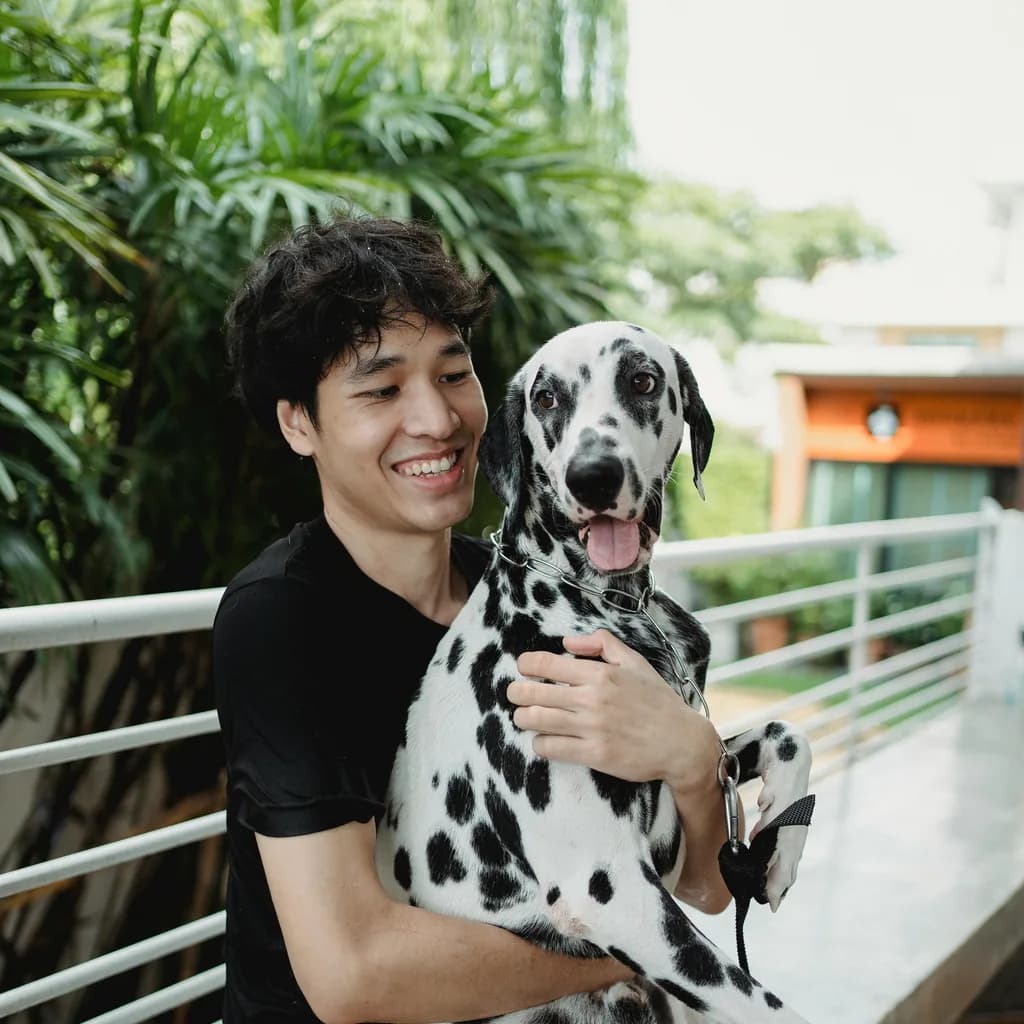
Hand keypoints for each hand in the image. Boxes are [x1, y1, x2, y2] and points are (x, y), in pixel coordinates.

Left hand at [507, 629, 719, 792]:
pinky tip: (544, 740)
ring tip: (524, 717)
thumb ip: (602, 643)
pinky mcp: (594, 754)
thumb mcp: (635, 662)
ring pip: (537, 721)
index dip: (526, 665)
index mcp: (600, 674)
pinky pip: (551, 748)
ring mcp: (592, 728)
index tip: (523, 668)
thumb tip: (568, 642)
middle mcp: (593, 699)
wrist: (681, 742)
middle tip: (515, 695)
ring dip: (523, 718)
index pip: (547, 664)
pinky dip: (540, 743)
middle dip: (516, 692)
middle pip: (533, 693)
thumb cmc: (657, 701)